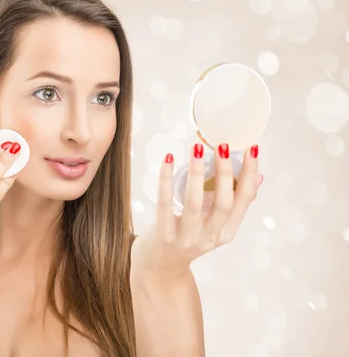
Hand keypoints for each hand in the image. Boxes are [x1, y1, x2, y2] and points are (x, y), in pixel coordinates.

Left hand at [131, 143, 261, 279]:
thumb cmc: (187, 237)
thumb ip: (230, 204)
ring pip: (195, 203)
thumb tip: (256, 176)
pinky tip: (168, 159)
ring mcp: (186, 238)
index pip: (245, 201)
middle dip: (226, 173)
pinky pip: (165, 203)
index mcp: (226, 232)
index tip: (253, 148)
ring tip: (197, 149)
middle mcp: (209, 237)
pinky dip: (165, 180)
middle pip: (224, 203)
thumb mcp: (213, 224)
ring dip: (197, 174)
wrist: (159, 268)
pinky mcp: (164, 235)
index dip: (250, 174)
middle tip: (222, 145)